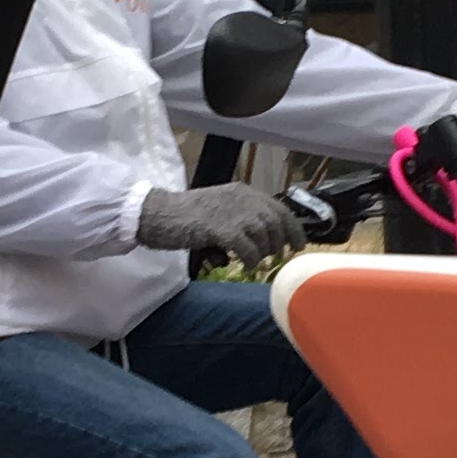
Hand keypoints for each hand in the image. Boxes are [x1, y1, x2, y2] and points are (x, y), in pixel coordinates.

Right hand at [135, 181, 304, 270]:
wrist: (158, 214)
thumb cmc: (185, 216)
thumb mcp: (218, 211)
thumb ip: (240, 222)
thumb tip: (260, 247)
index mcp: (243, 192)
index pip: (280, 209)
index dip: (293, 229)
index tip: (298, 245)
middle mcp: (243, 199)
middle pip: (276, 224)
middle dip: (278, 244)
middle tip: (273, 258)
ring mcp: (233, 212)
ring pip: (264, 237)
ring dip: (262, 254)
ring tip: (253, 262)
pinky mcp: (221, 229)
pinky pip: (248, 250)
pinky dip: (250, 260)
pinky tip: (244, 265)